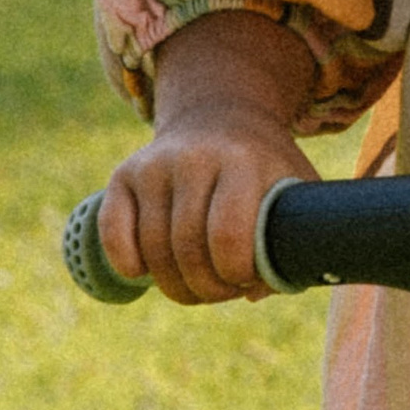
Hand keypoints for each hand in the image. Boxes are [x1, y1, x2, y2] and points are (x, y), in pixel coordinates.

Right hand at [99, 11, 320, 304]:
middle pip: (187, 249)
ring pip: (153, 250)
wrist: (220, 117)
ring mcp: (154, 165)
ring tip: (198, 286)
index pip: (229, 236)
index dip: (236, 275)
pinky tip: (144, 272)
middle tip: (223, 291)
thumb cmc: (266, 170)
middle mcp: (194, 159)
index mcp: (243, 163)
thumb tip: (254, 291)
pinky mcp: (125, 174)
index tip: (247, 280)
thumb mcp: (296, 192)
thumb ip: (294, 243)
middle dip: (207, 288)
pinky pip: (113, 231)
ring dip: (175, 284)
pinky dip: (127, 262)